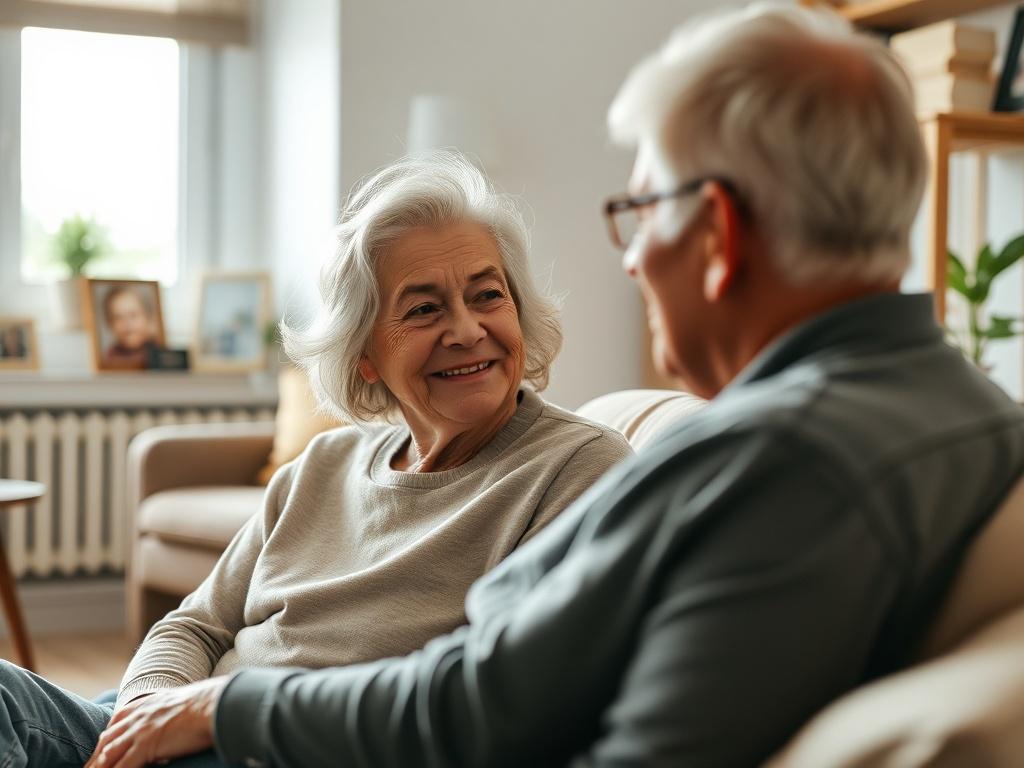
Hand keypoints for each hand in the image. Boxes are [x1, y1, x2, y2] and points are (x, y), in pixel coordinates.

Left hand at [84, 676, 229, 767]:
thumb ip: (168, 712)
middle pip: (107, 741)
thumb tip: (171, 723)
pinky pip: (123, 766)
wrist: (216, 703)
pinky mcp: (146, 745)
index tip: (99, 753)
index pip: (116, 724)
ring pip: (109, 756)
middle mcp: (138, 716)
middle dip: (95, 759)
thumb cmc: (208, 703)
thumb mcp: (181, 702)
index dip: (106, 741)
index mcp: (145, 704)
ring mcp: (140, 730)